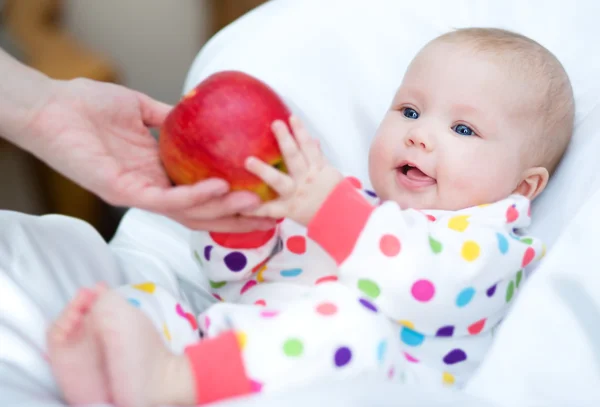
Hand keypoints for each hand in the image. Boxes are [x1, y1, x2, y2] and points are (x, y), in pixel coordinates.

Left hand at [23, 78, 273, 231]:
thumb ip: (168, 117)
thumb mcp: (140, 109)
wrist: (52, 106)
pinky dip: (195, 196)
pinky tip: (219, 187)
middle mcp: (151, 188)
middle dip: (233, 216)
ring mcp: (138, 193)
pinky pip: (166, 199)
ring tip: (253, 202)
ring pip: (187, 212)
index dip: (228, 199)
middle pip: (199, 212)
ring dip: (222, 210)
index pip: (199, 194)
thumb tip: (198, 113)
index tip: (259, 195)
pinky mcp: (124, 191)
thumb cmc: (89, 105)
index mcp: (157, 172)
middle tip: (268, 212)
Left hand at [243, 116, 343, 225]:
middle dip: (285, 140)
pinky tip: (241, 207)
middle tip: (274, 124)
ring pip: (279, 181)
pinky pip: (270, 209)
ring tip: (249, 160)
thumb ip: (319, 158)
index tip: (291, 117)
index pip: (309, 147)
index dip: (301, 132)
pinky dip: (255, 209)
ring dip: (263, 170)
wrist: (341, 220)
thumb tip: (314, 139)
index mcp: (318, 169)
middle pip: (294, 157)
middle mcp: (307, 179)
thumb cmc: (336, 197)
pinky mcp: (289, 210)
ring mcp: (297, 194)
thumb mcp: (331, 174)